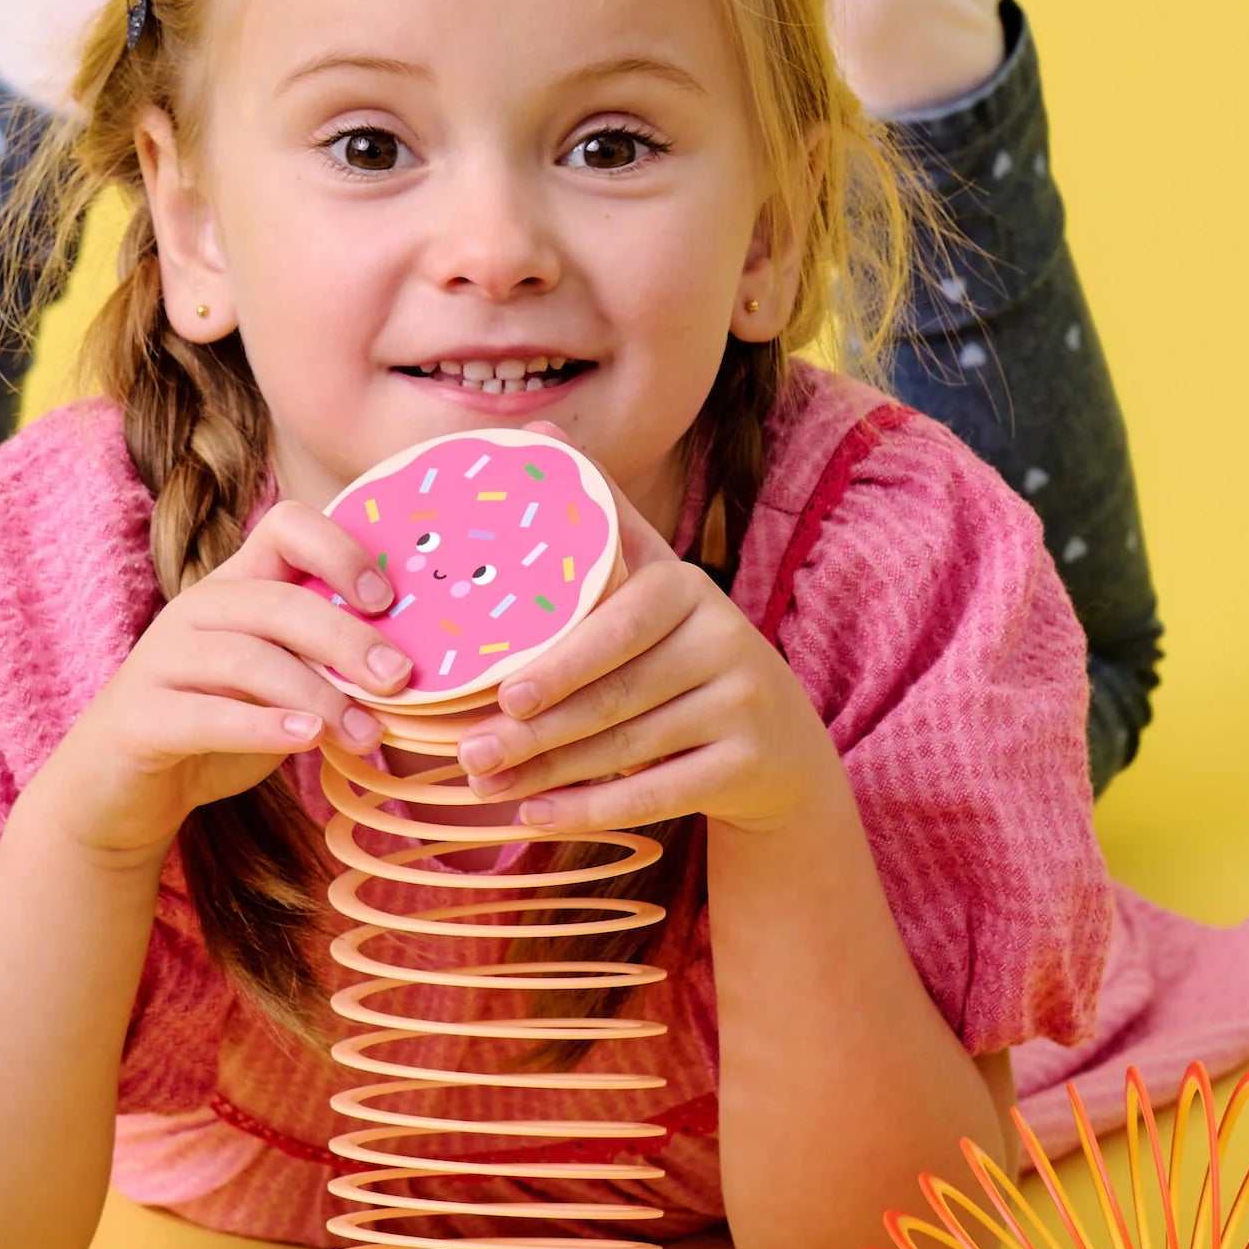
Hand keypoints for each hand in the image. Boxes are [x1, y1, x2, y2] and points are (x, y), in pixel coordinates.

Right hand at [31, 501, 410, 861]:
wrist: (120, 791)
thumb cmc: (219, 727)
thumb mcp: (282, 685)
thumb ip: (328, 664)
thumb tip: (414, 668)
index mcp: (237, 585)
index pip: (287, 526)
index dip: (341, 551)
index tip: (387, 599)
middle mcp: (198, 608)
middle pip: (280, 601)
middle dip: (348, 637)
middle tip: (399, 679)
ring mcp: (162, 659)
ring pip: (249, 659)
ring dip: (319, 696)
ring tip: (366, 735)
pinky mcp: (142, 715)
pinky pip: (207, 714)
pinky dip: (262, 727)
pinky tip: (306, 742)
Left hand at [452, 479, 836, 834]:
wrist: (779, 743)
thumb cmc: (681, 655)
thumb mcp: (652, 586)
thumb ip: (600, 522)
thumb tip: (537, 430)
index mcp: (687, 588)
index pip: (618, 626)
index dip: (563, 661)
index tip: (505, 691)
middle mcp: (724, 639)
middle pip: (615, 694)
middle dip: (535, 730)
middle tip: (469, 752)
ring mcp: (742, 704)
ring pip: (627, 747)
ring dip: (547, 774)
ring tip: (482, 784)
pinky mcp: (749, 764)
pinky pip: (659, 793)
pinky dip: (593, 809)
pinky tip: (536, 818)